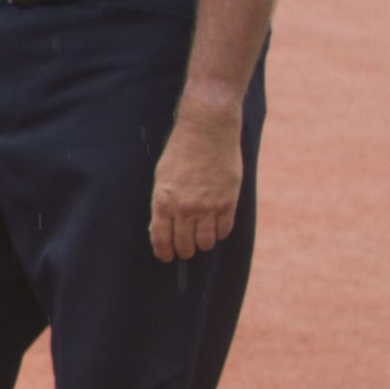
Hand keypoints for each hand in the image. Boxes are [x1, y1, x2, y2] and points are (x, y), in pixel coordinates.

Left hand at [148, 107, 243, 262]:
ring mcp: (208, 207)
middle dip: (184, 251)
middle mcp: (184, 208)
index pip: (161, 239)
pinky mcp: (228, 202)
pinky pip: (225, 230)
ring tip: (202, 239)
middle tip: (186, 250)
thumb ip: (162, 202)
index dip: (163, 252)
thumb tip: (161, 226)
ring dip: (203, 244)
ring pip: (206, 242)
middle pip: (184, 245)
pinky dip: (220, 233)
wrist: (207, 131)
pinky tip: (216, 228)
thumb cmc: (180, 152)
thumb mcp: (161, 177)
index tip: (166, 257)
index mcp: (163, 201)